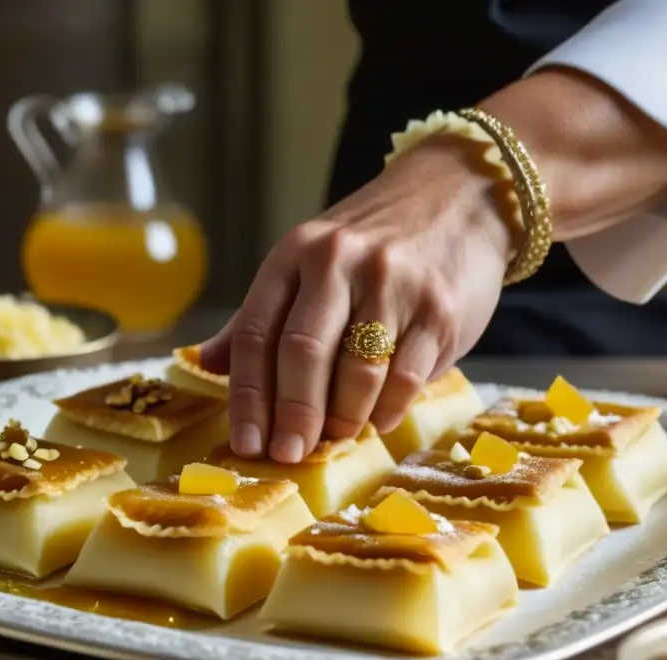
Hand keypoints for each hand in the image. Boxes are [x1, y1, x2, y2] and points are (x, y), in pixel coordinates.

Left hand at [200, 135, 513, 461]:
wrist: (459, 196)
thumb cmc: (373, 243)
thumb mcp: (308, 262)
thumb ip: (262, 315)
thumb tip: (206, 364)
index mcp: (295, 253)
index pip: (256, 333)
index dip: (247, 397)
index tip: (246, 443)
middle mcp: (339, 261)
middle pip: (303, 353)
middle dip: (293, 416)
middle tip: (288, 455)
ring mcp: (393, 282)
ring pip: (357, 372)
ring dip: (343, 418)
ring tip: (336, 438)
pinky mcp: (439, 308)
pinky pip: (406, 377)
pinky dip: (388, 410)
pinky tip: (378, 421)